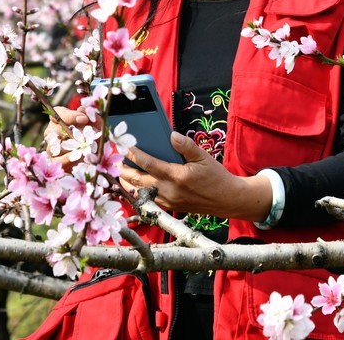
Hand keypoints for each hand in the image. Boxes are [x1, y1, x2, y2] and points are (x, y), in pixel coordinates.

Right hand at [44, 105, 103, 166]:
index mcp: (61, 118)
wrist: (96, 156)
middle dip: (72, 133)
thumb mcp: (97, 126)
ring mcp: (51, 146)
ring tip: (85, 147)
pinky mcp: (54, 160)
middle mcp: (52, 131)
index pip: (57, 113)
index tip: (84, 119)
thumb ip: (91, 116)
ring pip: (56, 144)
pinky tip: (79, 156)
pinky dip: (69, 158)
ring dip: (72, 146)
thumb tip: (81, 110)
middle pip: (55, 129)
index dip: (70, 116)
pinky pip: (58, 159)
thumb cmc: (94, 137)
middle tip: (86, 136)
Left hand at [118, 132, 271, 222]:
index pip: (148, 164)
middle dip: (124, 170)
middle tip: (115, 159)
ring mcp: (169, 201)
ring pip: (141, 192)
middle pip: (138, 180)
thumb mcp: (203, 157)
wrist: (228, 200)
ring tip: (120, 171)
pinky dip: (139, 191)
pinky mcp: (171, 207)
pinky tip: (136, 183)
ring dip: (129, 182)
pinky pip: (149, 199)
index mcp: (177, 177)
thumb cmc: (216, 177)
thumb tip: (171, 135)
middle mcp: (169, 191)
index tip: (124, 146)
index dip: (134, 154)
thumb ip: (186, 146)